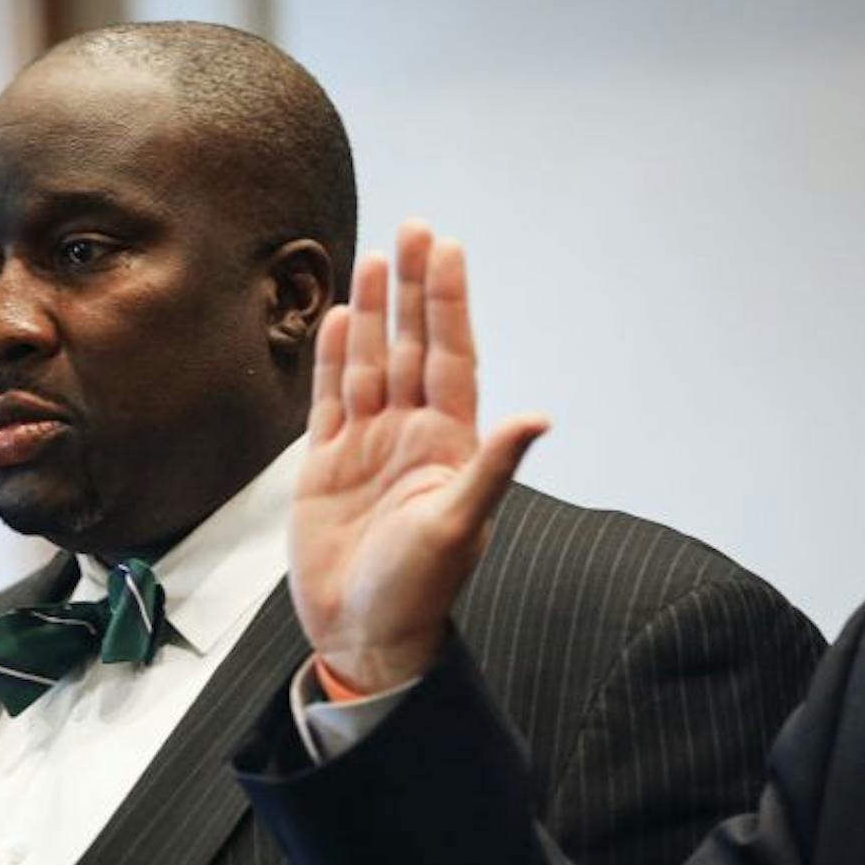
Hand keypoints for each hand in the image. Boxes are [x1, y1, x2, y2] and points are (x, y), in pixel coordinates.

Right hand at [290, 220, 548, 694]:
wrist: (362, 634)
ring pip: (370, 363)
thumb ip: (493, 467)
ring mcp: (367, 447)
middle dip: (413, 290)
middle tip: (416, 229)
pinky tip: (338, 320)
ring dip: (373, 314)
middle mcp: (410, 435)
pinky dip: (333, 360)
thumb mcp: (460, 526)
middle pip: (411, 346)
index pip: (450, 356)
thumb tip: (538, 417)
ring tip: (375, 260)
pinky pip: (330, 400)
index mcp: (448, 444)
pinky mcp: (326, 466)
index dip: (449, 303)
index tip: (448, 250)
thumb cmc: (418, 590)